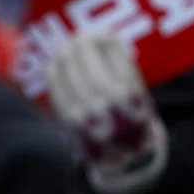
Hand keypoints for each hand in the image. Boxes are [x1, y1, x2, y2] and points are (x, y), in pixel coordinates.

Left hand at [47, 34, 167, 193]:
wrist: (124, 159)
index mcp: (130, 94)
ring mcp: (86, 112)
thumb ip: (124, 66)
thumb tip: (103, 36)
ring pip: (71, 75)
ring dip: (67, 56)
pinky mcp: (70, 121)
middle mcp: (108, 103)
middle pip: (90, 63)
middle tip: (82, 35)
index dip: (108, 41)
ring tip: (67, 46)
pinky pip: (58, 91)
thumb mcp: (139, 93)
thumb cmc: (132, 117)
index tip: (105, 34)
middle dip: (85, 46)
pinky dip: (54, 75)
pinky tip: (55, 64)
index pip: (115, 57)